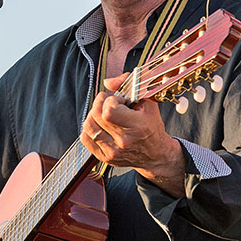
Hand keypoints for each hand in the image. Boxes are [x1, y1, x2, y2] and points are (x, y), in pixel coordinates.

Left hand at [79, 74, 185, 196]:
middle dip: (101, 103)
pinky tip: (100, 125)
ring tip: (104, 114)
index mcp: (137, 127)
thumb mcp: (148, 103)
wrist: (155, 154)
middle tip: (110, 104)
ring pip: (88, 126)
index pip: (109, 110)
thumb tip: (107, 82)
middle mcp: (123, 142)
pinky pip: (85, 137)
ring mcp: (112, 152)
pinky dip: (89, 127)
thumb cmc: (152, 126)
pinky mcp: (104, 158)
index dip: (111, 100)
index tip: (120, 101)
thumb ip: (129, 85)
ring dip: (93, 115)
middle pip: (96, 115)